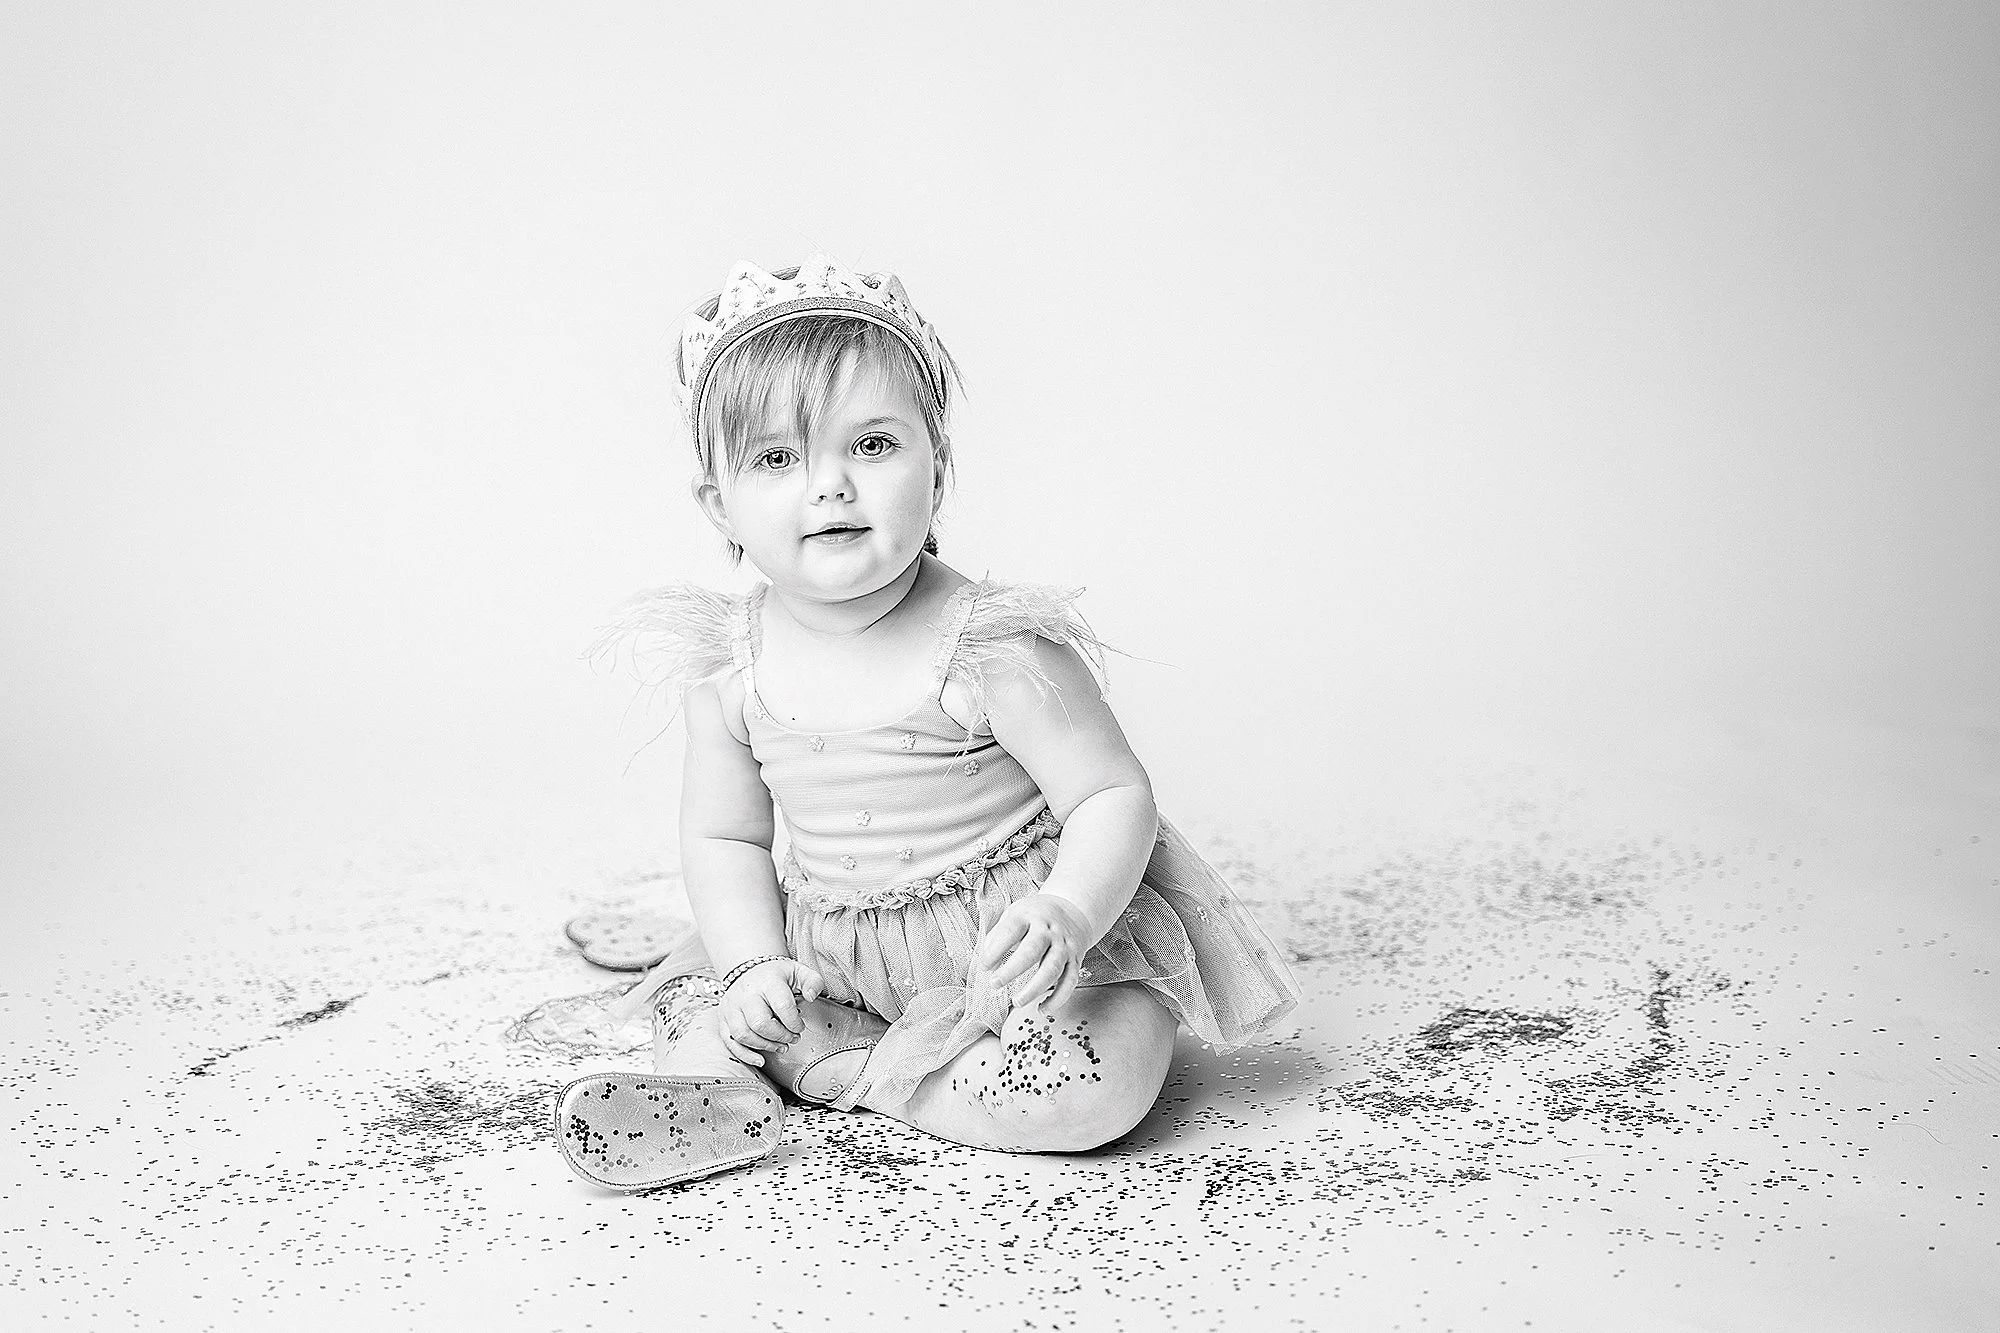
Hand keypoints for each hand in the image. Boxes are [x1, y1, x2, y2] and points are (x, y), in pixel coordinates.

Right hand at [717, 958, 824, 1067]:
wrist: (747, 969)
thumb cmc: (775, 974)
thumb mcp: (798, 971)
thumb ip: (812, 981)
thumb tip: (812, 996)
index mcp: (768, 982)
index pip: (782, 1006)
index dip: (794, 1022)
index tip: (800, 1027)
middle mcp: (746, 995)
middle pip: (760, 1024)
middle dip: (780, 1036)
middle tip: (792, 1038)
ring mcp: (732, 1007)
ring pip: (743, 1035)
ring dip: (765, 1046)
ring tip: (780, 1047)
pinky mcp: (724, 1018)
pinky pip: (730, 1041)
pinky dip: (745, 1054)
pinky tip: (760, 1059)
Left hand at [977, 893, 1093, 1011]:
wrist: (1075, 910)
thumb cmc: (1036, 916)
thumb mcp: (1014, 914)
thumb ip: (998, 936)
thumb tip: (987, 962)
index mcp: (1029, 916)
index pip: (1010, 931)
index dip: (995, 950)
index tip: (984, 966)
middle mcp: (1049, 930)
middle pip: (1032, 951)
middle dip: (1012, 970)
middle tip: (995, 984)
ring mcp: (1064, 946)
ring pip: (1052, 969)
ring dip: (1034, 989)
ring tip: (1017, 1002)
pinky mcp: (1075, 960)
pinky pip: (1069, 982)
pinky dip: (1057, 999)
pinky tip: (1042, 1009)